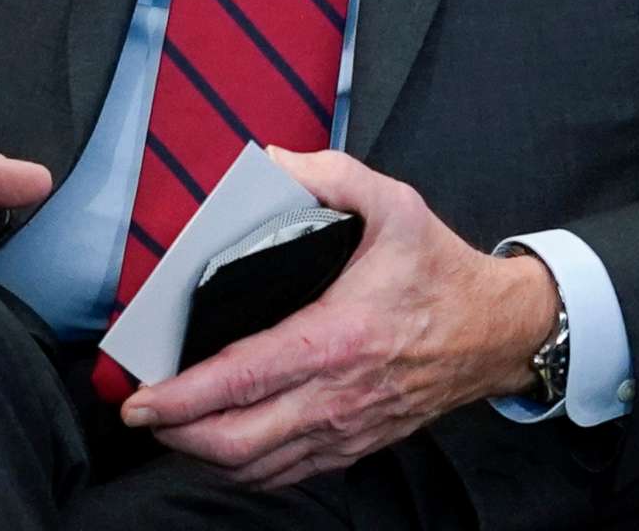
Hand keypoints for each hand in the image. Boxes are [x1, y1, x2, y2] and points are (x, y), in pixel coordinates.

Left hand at [123, 148, 559, 490]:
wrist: (497, 331)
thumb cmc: (440, 271)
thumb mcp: (395, 204)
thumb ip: (332, 176)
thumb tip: (271, 163)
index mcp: (338, 337)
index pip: (243, 378)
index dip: (183, 396)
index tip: (142, 398)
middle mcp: (337, 396)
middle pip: (235, 441)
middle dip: (176, 433)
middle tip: (143, 412)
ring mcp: (345, 430)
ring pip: (255, 468)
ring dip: (202, 455)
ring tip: (172, 426)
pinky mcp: (354, 446)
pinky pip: (285, 475)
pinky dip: (244, 468)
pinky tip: (222, 444)